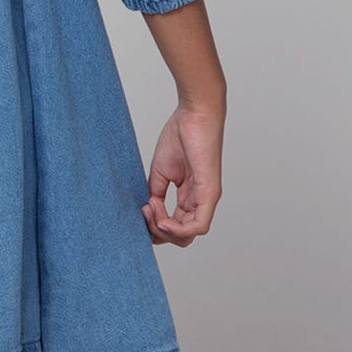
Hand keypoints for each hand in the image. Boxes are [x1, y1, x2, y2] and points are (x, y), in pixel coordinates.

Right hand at [141, 102, 223, 246]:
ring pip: (189, 235)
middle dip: (158, 231)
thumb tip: (148, 211)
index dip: (155, 227)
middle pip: (181, 236)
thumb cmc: (181, 135)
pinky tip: (163, 220)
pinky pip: (199, 226)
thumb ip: (156, 192)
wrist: (195, 115)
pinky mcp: (210, 193)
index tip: (141, 210)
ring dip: (164, 229)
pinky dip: (178, 230)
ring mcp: (207, 199)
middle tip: (144, 210)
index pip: (175, 227)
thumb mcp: (161, 170)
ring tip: (151, 208)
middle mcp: (200, 202)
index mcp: (189, 196)